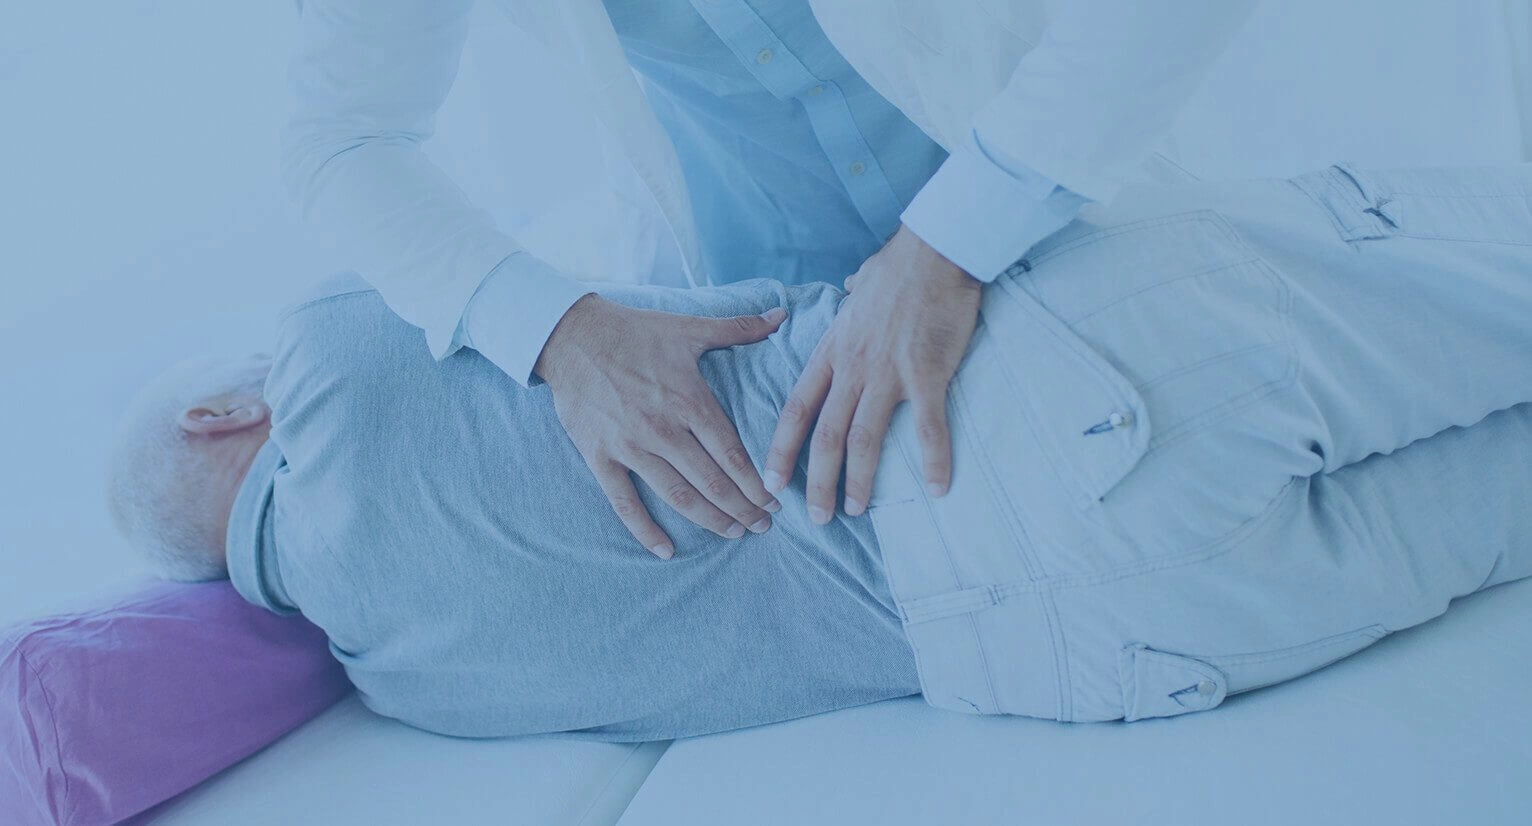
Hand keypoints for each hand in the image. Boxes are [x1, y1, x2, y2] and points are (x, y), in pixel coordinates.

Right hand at [535, 295, 786, 558]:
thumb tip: (781, 314)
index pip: (732, 454)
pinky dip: (645, 530)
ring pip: (678, 496)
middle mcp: (664, 429)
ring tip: (733, 533)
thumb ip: (739, 327)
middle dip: (742, 508)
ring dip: (709, 520)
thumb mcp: (689, 328)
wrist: (570, 336)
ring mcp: (631, 446)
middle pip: (713, 482)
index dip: (756, 484)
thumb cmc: (634, 332)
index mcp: (689, 401)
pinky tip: (666, 550)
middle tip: (762, 527)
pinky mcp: (600, 457)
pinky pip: (625, 502)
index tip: (774, 504)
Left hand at [764, 225, 980, 521]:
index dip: (781, 449)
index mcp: (833, 350)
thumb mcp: (861, 286)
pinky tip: (938, 488)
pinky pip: (928, 427)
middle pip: (825, 435)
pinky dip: (933, 460)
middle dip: (817, 481)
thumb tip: (850, 287)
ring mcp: (888, 373)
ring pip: (864, 439)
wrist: (934, 250)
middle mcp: (853, 367)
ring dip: (860, 480)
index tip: (771, 481)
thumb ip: (851, 298)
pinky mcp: (926, 374)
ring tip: (857, 511)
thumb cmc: (900, 266)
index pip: (797, 408)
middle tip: (817, 518)